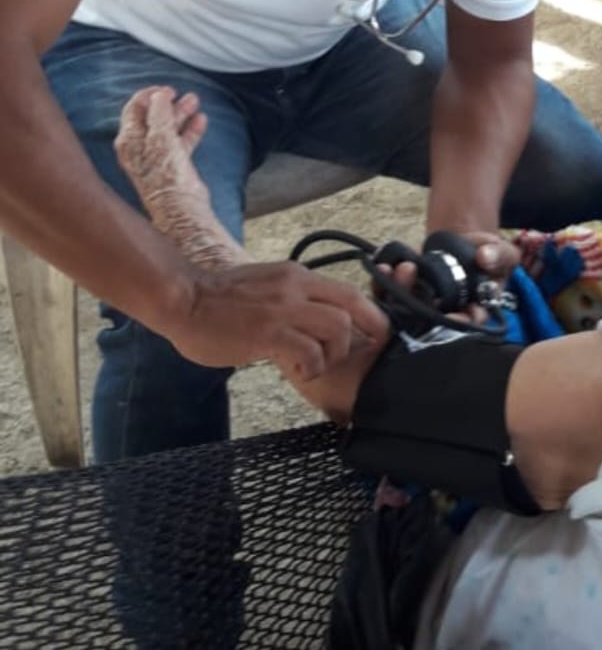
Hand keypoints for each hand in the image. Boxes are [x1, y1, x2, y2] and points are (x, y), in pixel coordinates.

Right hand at [158, 262, 389, 388]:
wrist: (182, 300)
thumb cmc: (217, 299)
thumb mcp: (265, 287)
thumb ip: (289, 299)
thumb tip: (310, 318)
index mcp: (297, 276)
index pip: (349, 290)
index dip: (368, 315)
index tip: (369, 336)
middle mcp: (296, 287)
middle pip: (355, 304)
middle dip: (370, 331)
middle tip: (362, 354)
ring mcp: (284, 309)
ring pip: (337, 328)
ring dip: (334, 354)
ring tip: (315, 366)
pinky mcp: (269, 332)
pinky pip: (309, 352)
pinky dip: (311, 368)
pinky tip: (296, 373)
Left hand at [383, 229, 520, 313]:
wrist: (464, 242)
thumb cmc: (488, 255)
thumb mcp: (501, 253)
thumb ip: (498, 255)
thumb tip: (484, 257)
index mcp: (475, 311)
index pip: (468, 324)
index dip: (459, 322)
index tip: (451, 316)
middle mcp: (447, 313)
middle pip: (431, 321)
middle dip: (422, 310)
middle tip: (415, 299)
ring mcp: (425, 303)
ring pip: (408, 307)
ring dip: (400, 292)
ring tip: (401, 271)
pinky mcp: (408, 291)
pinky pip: (393, 291)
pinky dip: (385, 281)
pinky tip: (384, 267)